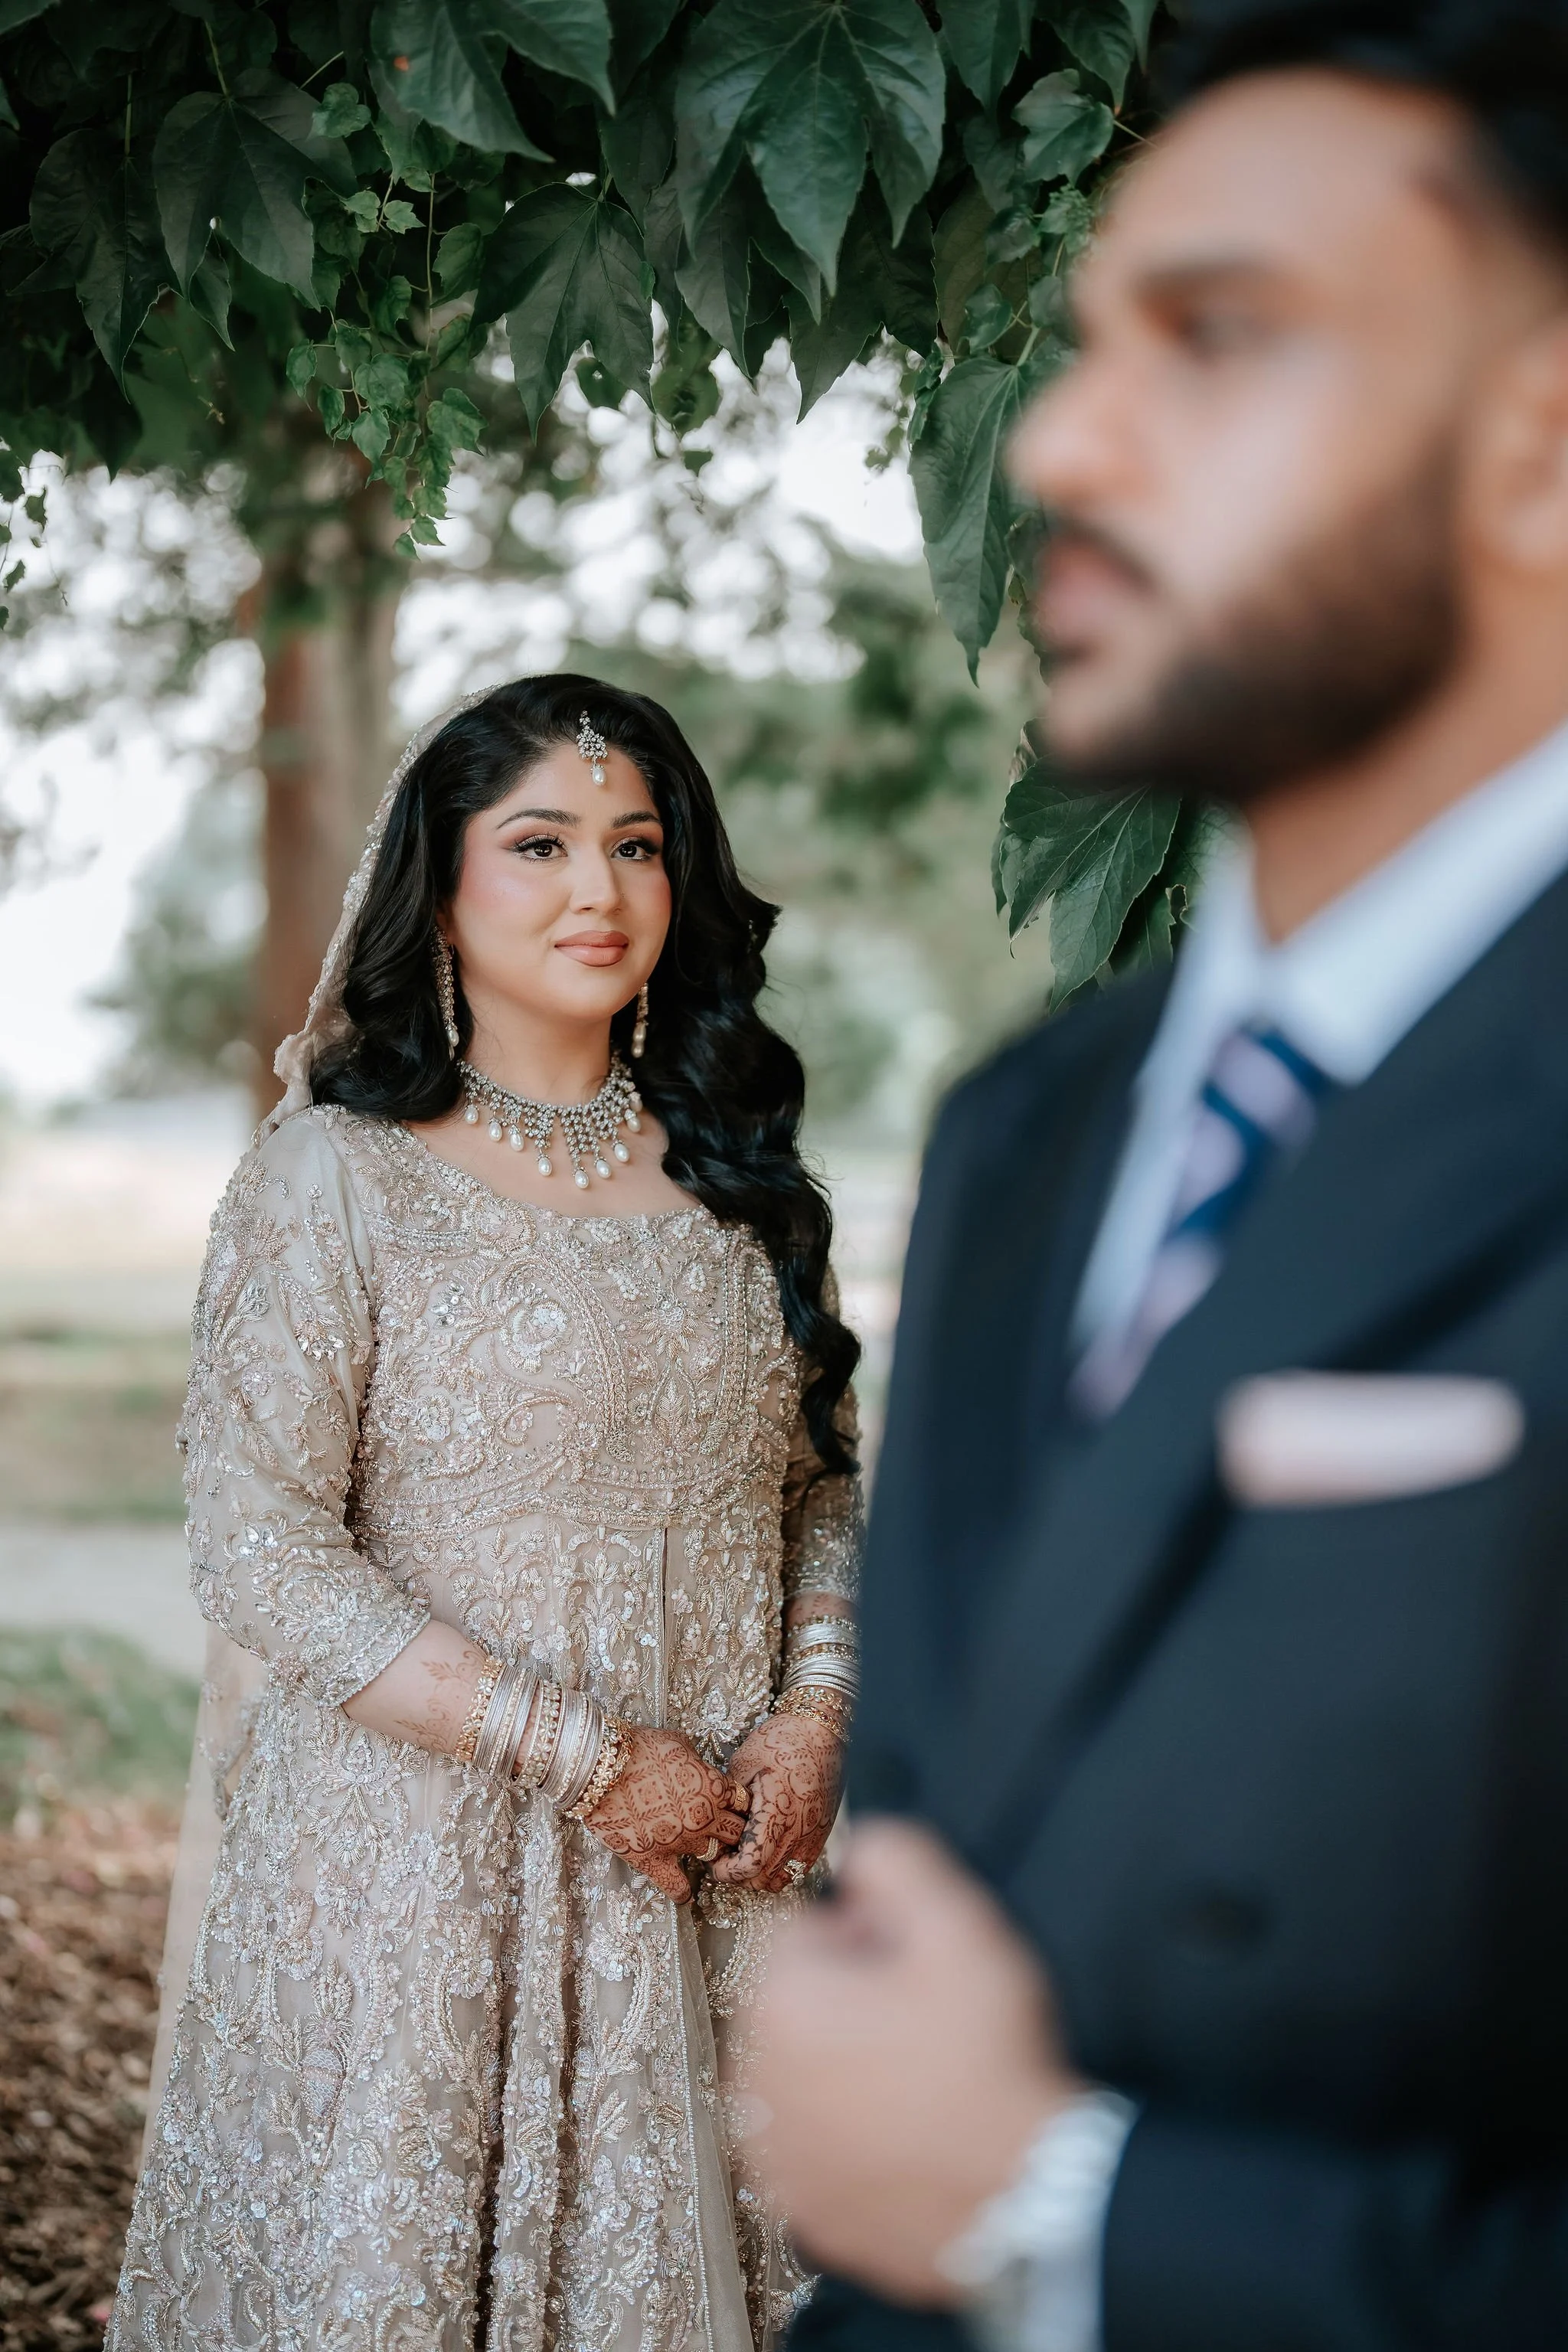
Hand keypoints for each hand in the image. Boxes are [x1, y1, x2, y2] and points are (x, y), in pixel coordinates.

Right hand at [582, 1723, 748, 1904]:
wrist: (602, 1766)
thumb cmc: (639, 1747)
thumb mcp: (677, 1742)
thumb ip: (694, 1758)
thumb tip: (695, 1763)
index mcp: (714, 1787)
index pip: (743, 1802)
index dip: (738, 1804)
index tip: (731, 1807)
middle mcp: (705, 1818)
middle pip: (738, 1833)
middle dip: (735, 1831)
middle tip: (725, 1831)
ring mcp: (681, 1842)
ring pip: (714, 1857)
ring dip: (713, 1855)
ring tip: (707, 1853)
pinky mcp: (653, 1859)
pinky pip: (677, 1887)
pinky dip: (683, 1892)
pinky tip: (684, 1893)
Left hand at [709, 1710, 841, 1893]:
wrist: (824, 1729)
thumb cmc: (784, 1738)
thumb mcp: (745, 1761)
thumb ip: (729, 1795)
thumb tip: (715, 1820)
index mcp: (777, 1811)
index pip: (751, 1864)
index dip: (728, 1871)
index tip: (715, 1861)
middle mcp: (798, 1830)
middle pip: (764, 1879)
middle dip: (739, 1876)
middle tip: (725, 1857)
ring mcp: (813, 1834)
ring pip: (783, 1878)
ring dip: (760, 1874)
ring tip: (746, 1853)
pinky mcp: (822, 1833)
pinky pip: (799, 1867)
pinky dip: (780, 1867)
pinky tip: (768, 1848)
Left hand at [745, 1818, 1086, 2304]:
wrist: (1025, 2193)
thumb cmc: (988, 2061)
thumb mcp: (957, 1926)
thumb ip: (898, 1859)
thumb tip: (860, 1842)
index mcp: (780, 2000)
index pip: (805, 1929)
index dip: (868, 1936)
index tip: (915, 1968)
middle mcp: (755, 2078)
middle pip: (799, 2001)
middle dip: (851, 1999)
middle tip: (925, 2023)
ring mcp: (774, 2153)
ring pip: (803, 2073)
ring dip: (846, 2067)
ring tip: (921, 2082)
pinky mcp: (801, 2208)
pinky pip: (813, 2145)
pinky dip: (847, 2138)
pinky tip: (906, 2135)